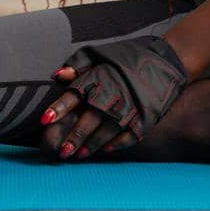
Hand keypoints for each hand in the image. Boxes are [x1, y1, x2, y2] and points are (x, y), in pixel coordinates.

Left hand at [38, 35, 189, 159]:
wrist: (165, 60)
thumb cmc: (128, 58)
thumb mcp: (101, 54)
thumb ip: (78, 65)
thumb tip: (56, 76)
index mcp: (100, 77)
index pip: (75, 93)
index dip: (60, 107)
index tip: (45, 120)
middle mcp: (114, 93)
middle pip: (90, 118)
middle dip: (75, 136)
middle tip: (62, 152)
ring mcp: (131, 107)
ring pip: (108, 130)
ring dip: (92, 144)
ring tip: (79, 156)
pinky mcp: (146, 117)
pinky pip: (130, 134)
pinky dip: (118, 143)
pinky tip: (106, 151)